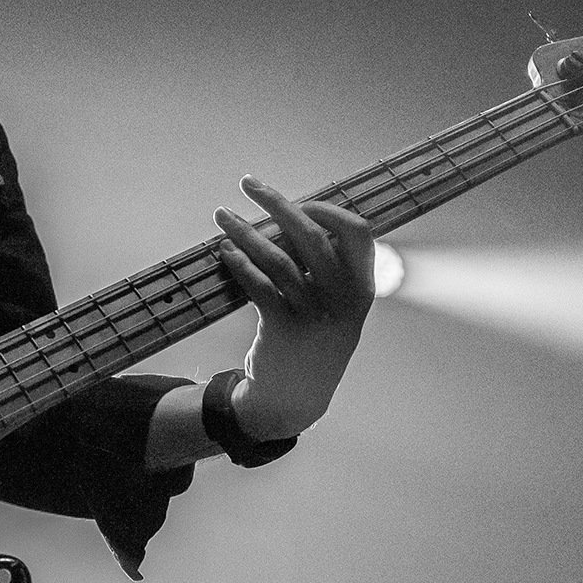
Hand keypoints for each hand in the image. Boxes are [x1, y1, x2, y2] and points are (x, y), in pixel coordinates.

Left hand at [214, 175, 374, 439]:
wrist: (295, 400)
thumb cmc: (311, 341)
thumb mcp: (335, 308)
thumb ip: (326, 269)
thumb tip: (294, 216)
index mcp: (361, 289)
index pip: (358, 233)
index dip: (328, 210)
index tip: (300, 200)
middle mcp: (342, 300)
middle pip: (312, 236)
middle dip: (277, 202)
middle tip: (248, 183)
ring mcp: (313, 315)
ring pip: (277, 257)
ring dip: (245, 230)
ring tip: (222, 215)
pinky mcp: (282, 329)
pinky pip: (258, 285)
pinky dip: (239, 263)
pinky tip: (224, 251)